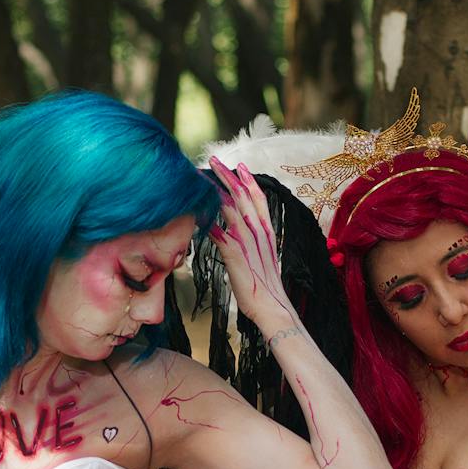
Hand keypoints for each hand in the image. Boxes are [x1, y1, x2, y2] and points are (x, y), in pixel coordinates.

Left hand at [207, 156, 298, 341]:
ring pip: (230, 207)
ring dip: (213, 190)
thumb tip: (241, 237)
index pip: (258, 198)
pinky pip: (218, 231)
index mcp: (267, 231)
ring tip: (200, 178)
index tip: (239, 167)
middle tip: (214, 161)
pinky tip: (195, 212)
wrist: (272, 307)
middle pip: (242, 195)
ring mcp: (247, 241)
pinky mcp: (235, 254)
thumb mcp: (262, 259)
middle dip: (227, 176)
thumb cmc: (265, 287)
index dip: (248, 180)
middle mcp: (258, 231)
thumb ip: (254, 244)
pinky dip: (206, 219)